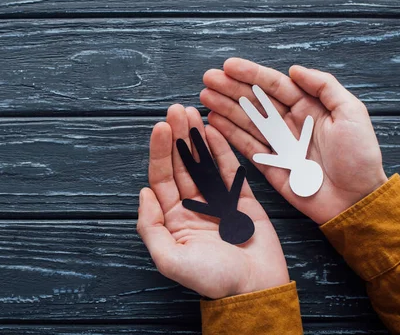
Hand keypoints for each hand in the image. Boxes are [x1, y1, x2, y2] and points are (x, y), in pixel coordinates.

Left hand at [137, 104, 288, 298]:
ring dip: (196, 137)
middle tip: (176, 110)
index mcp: (173, 219)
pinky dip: (221, 150)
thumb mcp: (170, 260)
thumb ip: (150, 228)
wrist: (256, 289)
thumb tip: (143, 193)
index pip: (162, 178)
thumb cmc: (213, 280)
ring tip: (192, 112)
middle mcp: (192, 206)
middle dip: (177, 136)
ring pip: (203, 162)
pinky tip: (213, 130)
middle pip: (181, 164)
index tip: (160, 127)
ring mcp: (217, 201)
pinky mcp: (241, 199)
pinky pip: (229, 170)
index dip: (160, 152)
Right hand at [201, 58, 387, 223]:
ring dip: (225, 107)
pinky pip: (246, 146)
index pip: (274, 85)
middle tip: (209, 78)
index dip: (251, 74)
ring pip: (246, 120)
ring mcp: (278, 144)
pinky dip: (228, 134)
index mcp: (309, 107)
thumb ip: (324, 86)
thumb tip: (294, 69)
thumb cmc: (360, 157)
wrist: (357, 200)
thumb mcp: (351, 112)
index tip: (229, 66)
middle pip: (255, 101)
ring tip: (204, 96)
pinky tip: (213, 121)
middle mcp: (289, 122)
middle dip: (231, 88)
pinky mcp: (270, 165)